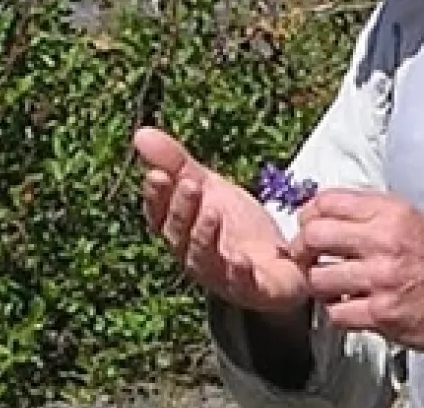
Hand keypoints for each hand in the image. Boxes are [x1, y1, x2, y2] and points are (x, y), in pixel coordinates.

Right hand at [133, 127, 308, 315]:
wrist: (282, 264)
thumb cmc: (237, 229)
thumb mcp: (210, 190)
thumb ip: (178, 164)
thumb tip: (140, 132)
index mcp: (181, 232)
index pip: (160, 215)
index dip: (157, 197)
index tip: (157, 174)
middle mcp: (195, 258)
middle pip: (180, 235)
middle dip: (182, 210)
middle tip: (189, 184)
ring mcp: (222, 277)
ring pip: (205, 259)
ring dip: (205, 237)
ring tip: (212, 212)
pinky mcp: (254, 290)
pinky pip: (243, 284)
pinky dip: (240, 274)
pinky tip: (241, 261)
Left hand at [288, 189, 423, 356]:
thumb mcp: (414, 219)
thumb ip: (373, 212)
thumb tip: (328, 210)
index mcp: (392, 212)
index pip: (327, 201)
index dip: (309, 215)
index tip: (310, 227)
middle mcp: (384, 241)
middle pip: (314, 236)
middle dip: (304, 249)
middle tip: (308, 258)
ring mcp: (381, 279)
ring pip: (318, 278)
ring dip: (320, 285)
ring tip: (335, 287)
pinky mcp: (382, 314)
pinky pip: (336, 313)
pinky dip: (338, 312)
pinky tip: (352, 307)